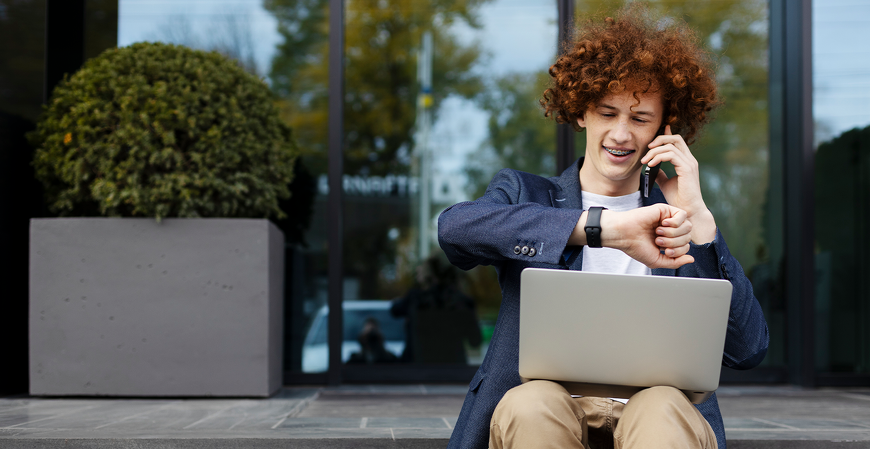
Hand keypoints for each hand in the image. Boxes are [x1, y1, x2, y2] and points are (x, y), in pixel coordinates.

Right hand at [570, 204, 694, 268]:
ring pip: (687, 226)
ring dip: (674, 233)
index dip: (678, 250)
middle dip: (675, 242)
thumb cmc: (636, 247)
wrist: (624, 235)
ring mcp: (668, 219)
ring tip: (659, 233)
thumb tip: (691, 259)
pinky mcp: (665, 210)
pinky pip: (682, 215)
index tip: (663, 250)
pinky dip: (675, 223)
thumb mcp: (657, 261)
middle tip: (659, 241)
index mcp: (668, 241)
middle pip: (688, 237)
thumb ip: (675, 262)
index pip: (686, 246)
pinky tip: (662, 225)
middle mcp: (670, 230)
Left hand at [642, 125, 715, 243]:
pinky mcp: (687, 169)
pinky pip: (671, 155)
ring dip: (655, 151)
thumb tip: (651, 167)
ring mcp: (690, 163)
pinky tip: (651, 164)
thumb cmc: (678, 199)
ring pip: (671, 146)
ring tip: (645, 161)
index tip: (654, 136)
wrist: (687, 210)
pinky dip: (659, 157)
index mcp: (686, 161)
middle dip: (659, 139)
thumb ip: (660, 173)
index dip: (666, 135)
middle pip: (676, 138)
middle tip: (647, 148)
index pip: (677, 142)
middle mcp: (690, 160)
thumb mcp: (665, 183)